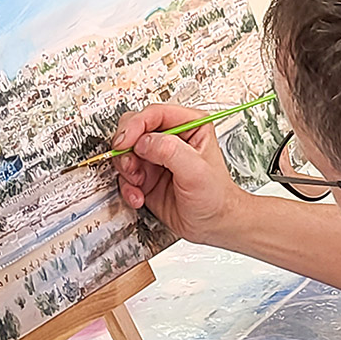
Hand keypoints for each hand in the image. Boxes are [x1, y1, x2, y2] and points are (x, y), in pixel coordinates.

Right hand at [112, 104, 249, 246]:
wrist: (212, 224)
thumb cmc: (215, 197)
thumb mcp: (196, 171)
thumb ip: (169, 151)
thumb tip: (143, 142)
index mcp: (189, 126)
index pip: (154, 114)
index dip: (135, 126)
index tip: (125, 142)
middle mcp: (171, 138)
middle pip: (134, 129)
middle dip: (127, 148)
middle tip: (131, 165)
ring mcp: (157, 157)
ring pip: (126, 152)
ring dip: (127, 170)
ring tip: (138, 183)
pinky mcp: (147, 175)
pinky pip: (126, 175)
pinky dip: (128, 187)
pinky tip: (139, 197)